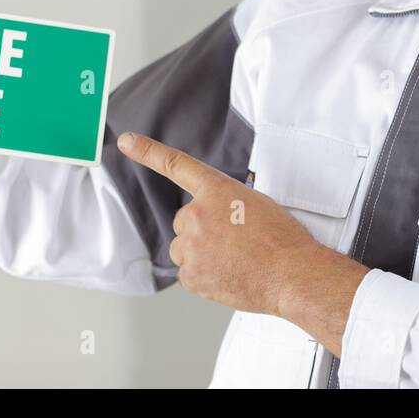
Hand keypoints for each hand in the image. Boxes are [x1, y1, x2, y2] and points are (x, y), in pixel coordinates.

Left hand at [117, 132, 367, 335]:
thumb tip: (218, 219)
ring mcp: (191, 246)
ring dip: (202, 254)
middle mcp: (197, 214)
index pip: (175, 164)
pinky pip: (189, 273)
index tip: (127, 141)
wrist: (291, 273)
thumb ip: (226, 203)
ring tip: (235, 260)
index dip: (148, 151)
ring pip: (185, 248)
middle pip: (186, 221)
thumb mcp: (256, 203)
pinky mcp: (190, 274)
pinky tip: (229, 274)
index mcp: (216, 189)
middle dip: (203, 231)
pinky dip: (204, 276)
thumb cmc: (282, 239)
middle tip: (234, 242)